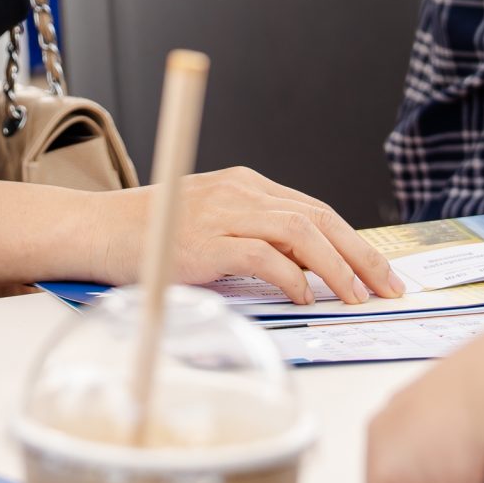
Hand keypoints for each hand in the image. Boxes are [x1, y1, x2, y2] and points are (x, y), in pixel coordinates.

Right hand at [89, 168, 401, 304]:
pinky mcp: (204, 240)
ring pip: (300, 232)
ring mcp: (221, 212)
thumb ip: (253, 240)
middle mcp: (238, 191)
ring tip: (356, 297)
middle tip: (389, 287)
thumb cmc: (149, 238)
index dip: (354, 242)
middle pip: (318, 217)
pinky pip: (263, 255)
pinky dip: (291, 277)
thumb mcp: (210, 228)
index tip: (380, 273)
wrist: (94, 231)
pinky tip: (305, 297)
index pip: (315, 210)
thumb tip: (305, 273)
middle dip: (362, 255)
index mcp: (245, 185)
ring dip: (337, 268)